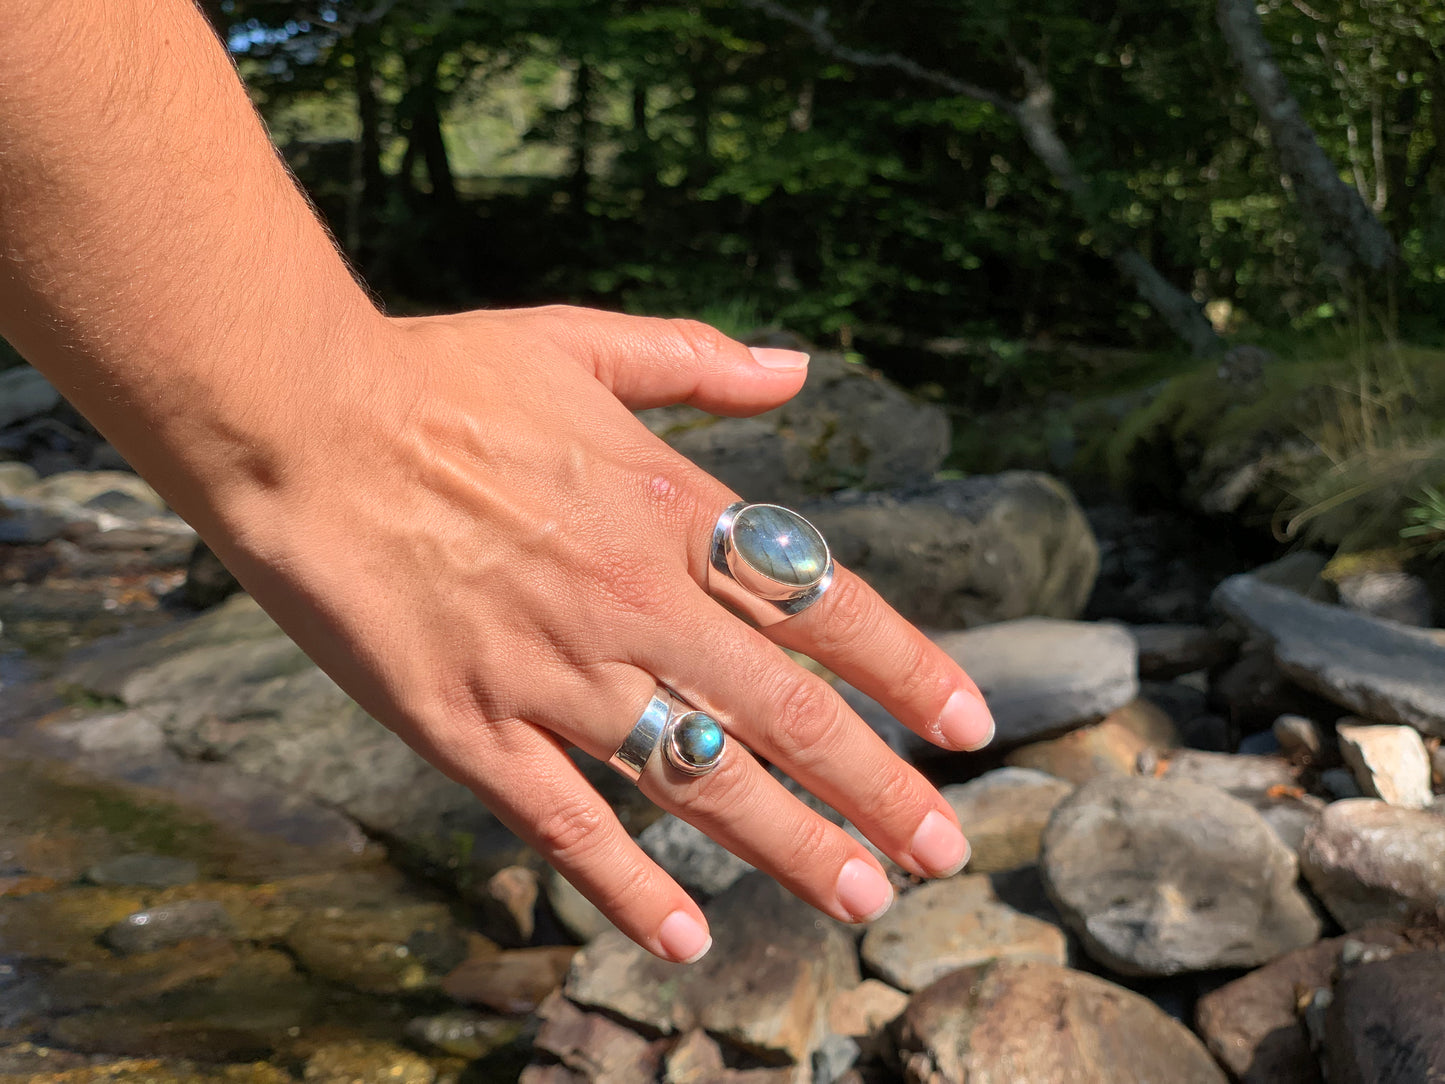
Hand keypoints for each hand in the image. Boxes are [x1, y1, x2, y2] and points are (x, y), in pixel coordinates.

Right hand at [208, 304, 994, 961]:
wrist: (298, 420)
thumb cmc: (440, 377)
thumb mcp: (582, 342)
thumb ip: (698, 361)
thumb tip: (798, 367)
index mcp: (672, 512)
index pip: (825, 605)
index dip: (907, 670)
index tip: (971, 726)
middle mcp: (635, 604)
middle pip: (785, 712)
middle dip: (875, 787)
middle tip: (942, 851)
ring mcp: (555, 675)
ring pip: (697, 781)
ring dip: (787, 845)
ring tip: (859, 898)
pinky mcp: (470, 729)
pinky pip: (566, 824)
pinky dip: (626, 885)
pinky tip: (684, 939)